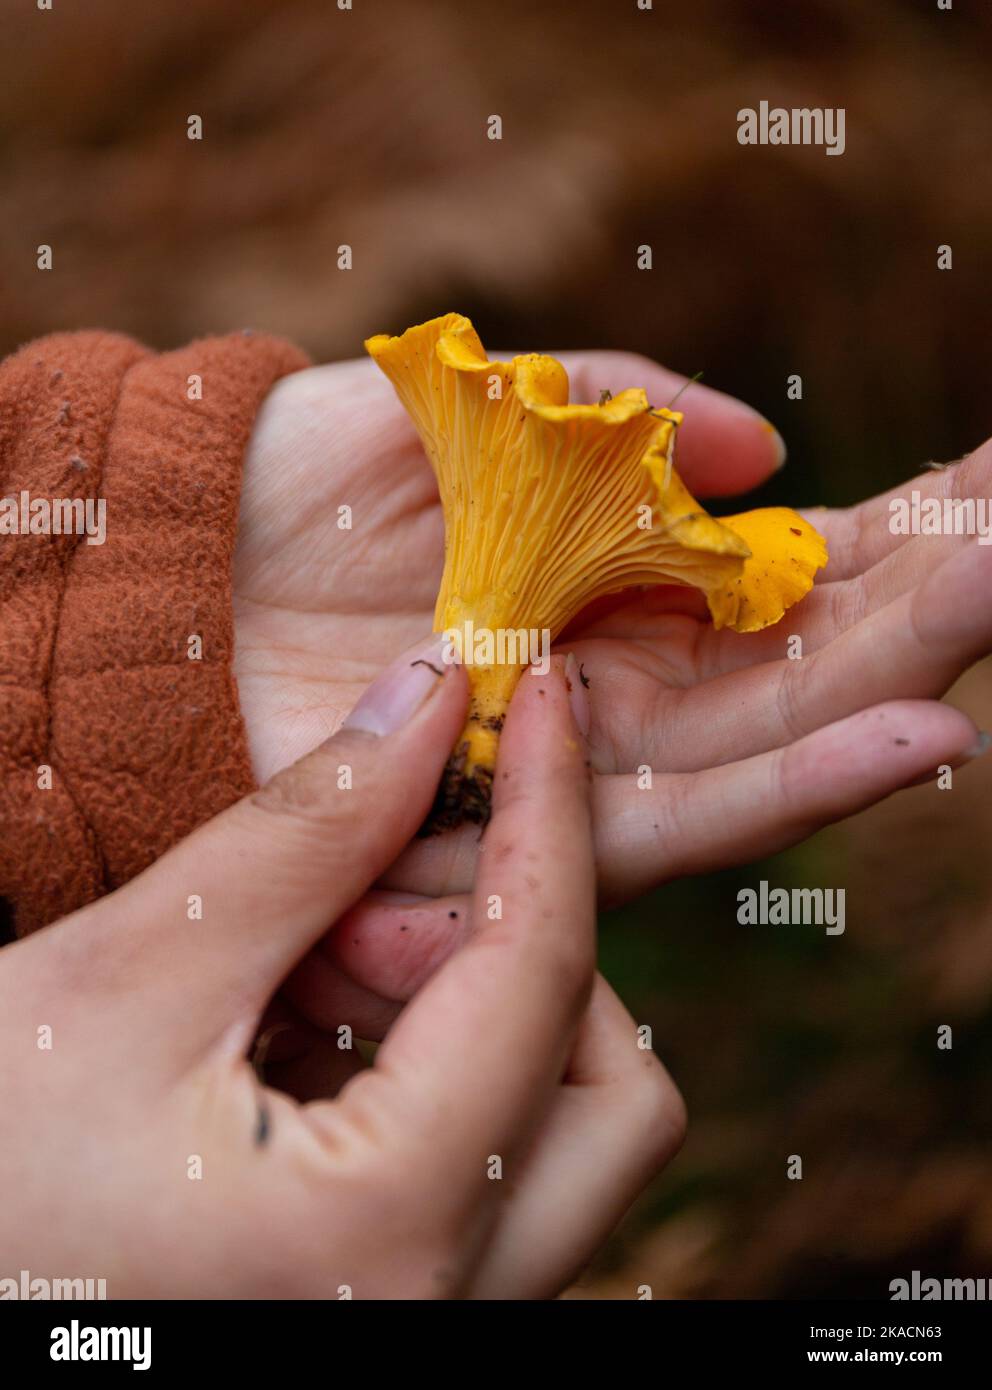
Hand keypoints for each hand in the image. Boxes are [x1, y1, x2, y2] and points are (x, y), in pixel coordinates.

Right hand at [0, 650, 682, 1297]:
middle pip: (615, 1095)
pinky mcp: (390, 1310)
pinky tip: (303, 1034)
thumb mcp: (130, 981)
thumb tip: (430, 702)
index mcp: (380, 1240)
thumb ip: (305, 834)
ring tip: (308, 971)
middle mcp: (438, 1318)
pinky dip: (434, 1077)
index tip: (544, 696)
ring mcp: (421, 1327)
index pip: (543, 978)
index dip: (549, 810)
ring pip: (559, 1141)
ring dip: (475, 1017)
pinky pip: (487, 1180)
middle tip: (373, 902)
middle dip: (525, 954)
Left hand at [235, 356, 989, 1001]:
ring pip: (770, 746)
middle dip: (928, 611)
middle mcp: (614, 687)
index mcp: (612, 586)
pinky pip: (672, 820)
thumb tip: (764, 442)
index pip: (789, 577)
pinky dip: (796, 783)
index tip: (991, 500)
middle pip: (801, 668)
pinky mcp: (521, 835)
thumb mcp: (468, 400)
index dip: (898, 540)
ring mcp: (574, 765)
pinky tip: (914, 734)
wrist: (173, 577)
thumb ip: (610, 406)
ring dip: (899, 691)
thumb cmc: (302, 478)